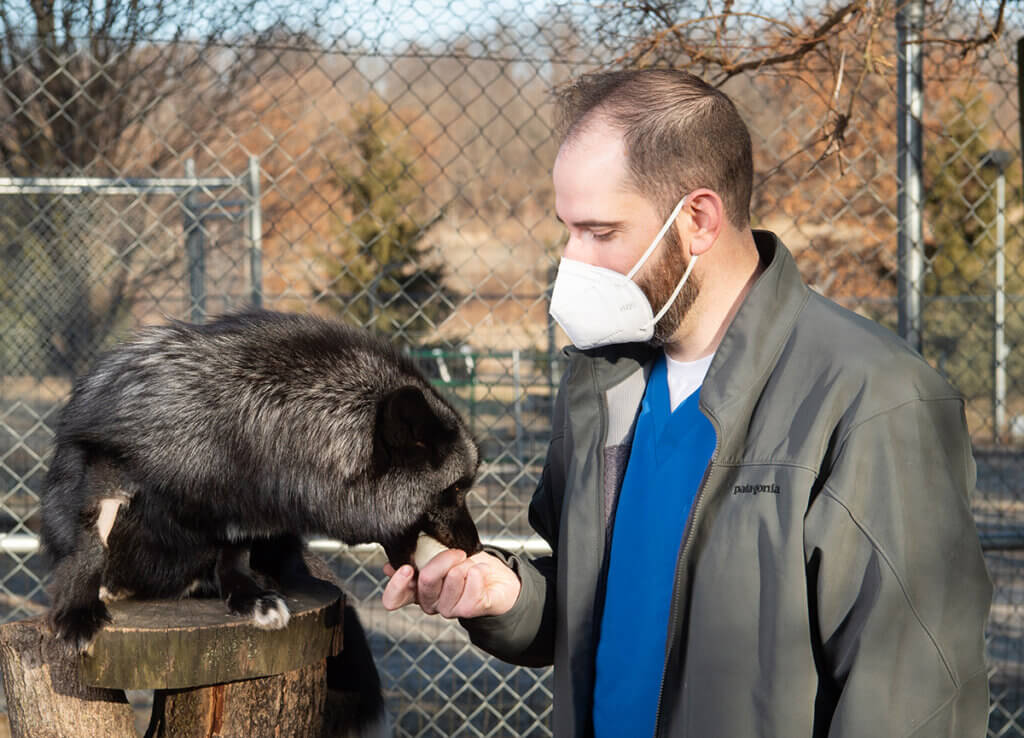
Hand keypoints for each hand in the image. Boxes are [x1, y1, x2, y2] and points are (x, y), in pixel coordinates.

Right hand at [381, 549, 520, 618]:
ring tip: (470, 562)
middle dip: (442, 560)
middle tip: (456, 552)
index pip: (393, 599)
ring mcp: (449, 609)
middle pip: (426, 582)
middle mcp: (430, 601)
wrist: (496, 576)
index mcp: (416, 588)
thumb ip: (416, 556)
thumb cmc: (465, 562)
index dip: (396, 586)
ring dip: (463, 565)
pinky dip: (477, 574)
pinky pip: (471, 593)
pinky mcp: (470, 610)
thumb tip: (389, 565)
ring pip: (450, 584)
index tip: (407, 568)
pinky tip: (481, 570)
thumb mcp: (438, 552)